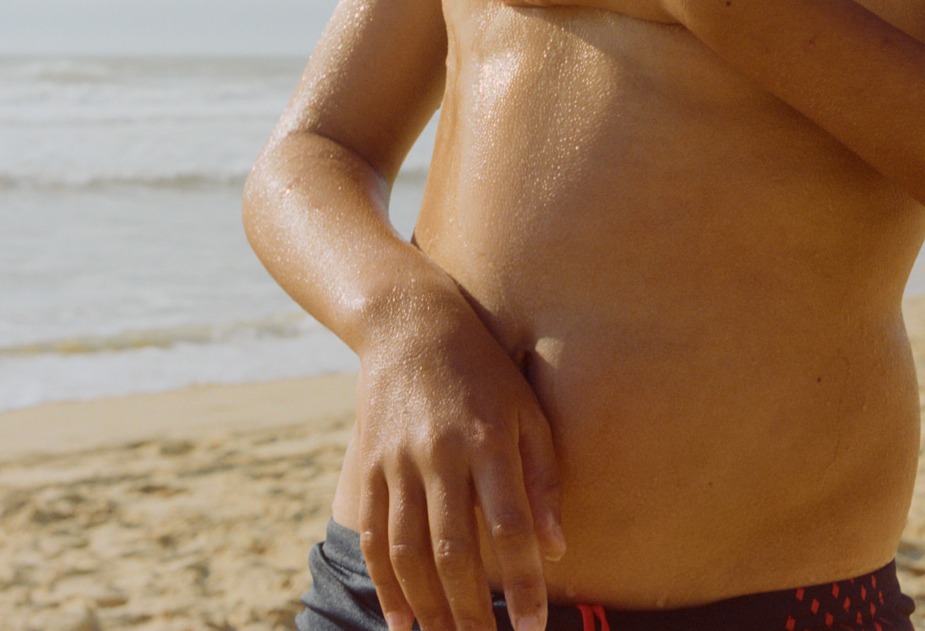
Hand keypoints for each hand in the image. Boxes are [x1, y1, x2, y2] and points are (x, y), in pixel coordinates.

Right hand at [356, 279, 564, 630]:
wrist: (409, 324)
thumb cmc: (483, 369)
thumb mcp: (526, 408)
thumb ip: (542, 477)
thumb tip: (557, 549)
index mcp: (487, 438)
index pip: (509, 527)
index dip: (523, 582)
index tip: (533, 626)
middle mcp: (439, 453)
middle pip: (454, 552)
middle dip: (472, 613)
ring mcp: (397, 461)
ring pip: (409, 554)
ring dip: (429, 609)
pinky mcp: (367, 465)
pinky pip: (373, 538)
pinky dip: (386, 585)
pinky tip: (402, 622)